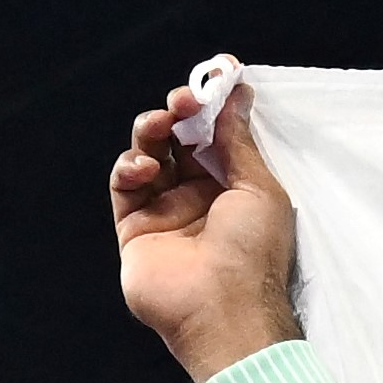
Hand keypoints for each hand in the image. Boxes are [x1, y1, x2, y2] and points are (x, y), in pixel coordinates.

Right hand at [113, 65, 303, 382]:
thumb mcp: (258, 188)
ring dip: (152, 131)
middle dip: (179, 110)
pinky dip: (130, 166)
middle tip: (184, 98)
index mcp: (234, 188)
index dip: (213, 103)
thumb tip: (237, 93)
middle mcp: (198, 197)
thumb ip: (239, 141)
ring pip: (148, 153)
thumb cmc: (252, 254)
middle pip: (178, 138)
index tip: (216, 72)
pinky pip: (124, 184)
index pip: (216, 134)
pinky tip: (146, 168)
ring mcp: (165, 211)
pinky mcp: (134, 227)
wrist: (222, 311)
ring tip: (162, 125)